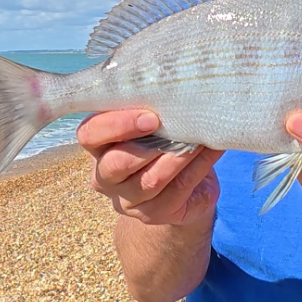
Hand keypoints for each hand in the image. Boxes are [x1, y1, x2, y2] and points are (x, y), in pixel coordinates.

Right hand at [76, 110, 222, 225]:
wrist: (183, 184)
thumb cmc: (162, 140)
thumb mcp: (149, 123)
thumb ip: (149, 110)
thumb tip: (174, 86)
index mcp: (98, 146)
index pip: (90, 135)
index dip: (116, 125)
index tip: (150, 117)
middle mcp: (105, 176)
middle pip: (115, 164)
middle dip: (146, 146)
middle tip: (172, 129)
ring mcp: (127, 200)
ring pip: (150, 181)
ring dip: (178, 157)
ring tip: (199, 139)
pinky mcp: (153, 214)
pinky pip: (177, 190)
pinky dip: (198, 168)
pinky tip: (211, 151)